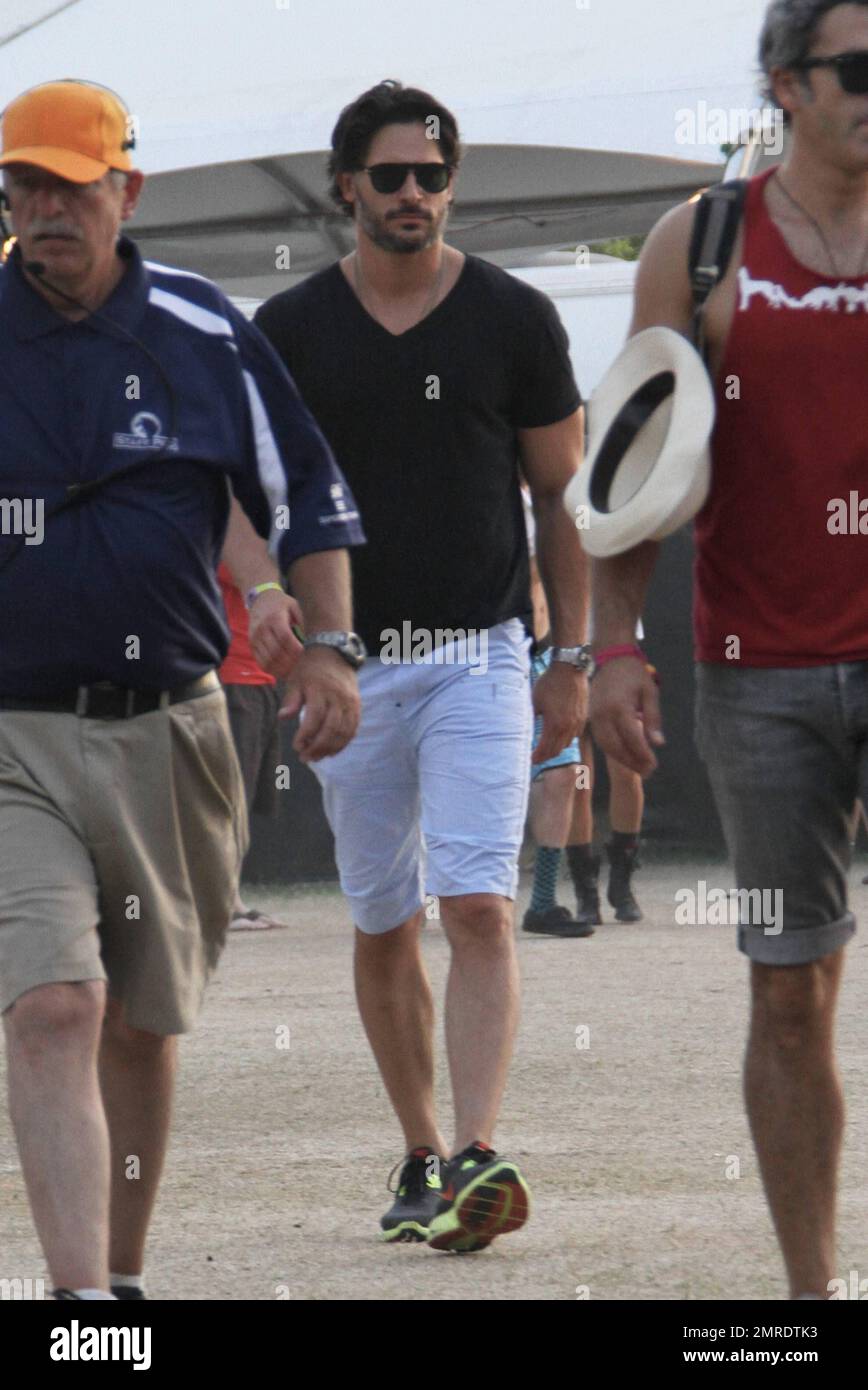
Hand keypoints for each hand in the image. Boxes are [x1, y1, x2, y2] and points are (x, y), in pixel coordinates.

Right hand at [248, 590, 304, 677]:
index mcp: (274, 618)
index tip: (303, 652)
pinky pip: (260, 662)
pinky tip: (281, 671)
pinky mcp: (251, 645)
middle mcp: (262, 628)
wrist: (260, 600)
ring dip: (281, 669)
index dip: (295, 649)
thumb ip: (302, 621)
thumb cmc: (281, 604)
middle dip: (289, 662)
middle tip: (300, 665)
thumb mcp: (294, 606)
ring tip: (292, 671)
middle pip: (276, 651)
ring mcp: (254, 638)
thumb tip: (311, 640)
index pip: (285, 637)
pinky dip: (271, 669)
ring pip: (267, 660)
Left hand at [279, 645, 360, 761]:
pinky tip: (331, 751)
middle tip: (305, 758)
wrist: (335, 653)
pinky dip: (343, 743)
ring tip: (317, 757)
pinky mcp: (357, 706)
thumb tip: (282, 718)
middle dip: (318, 747)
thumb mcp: (295, 680)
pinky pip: (353, 729)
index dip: (306, 735)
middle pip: (331, 728)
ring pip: (344, 731)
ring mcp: (350, 702)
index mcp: (319, 690)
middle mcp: (337, 697)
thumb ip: (291, 700)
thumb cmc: (310, 668)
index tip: (296, 746)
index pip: (314, 717)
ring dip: (330, 748)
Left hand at [531, 662, 587, 765]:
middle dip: (546, 756)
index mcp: (554, 725)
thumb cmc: (549, 683)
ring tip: (547, 749)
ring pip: (567, 744)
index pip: (545, 749)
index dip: (537, 756)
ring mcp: (577, 722)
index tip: (530, 760)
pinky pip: (575, 735)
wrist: (569, 669)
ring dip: (557, 749)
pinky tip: (560, 737)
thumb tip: (526, 731)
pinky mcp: (583, 716)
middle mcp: (568, 727)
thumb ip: (532, 719)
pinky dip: (566, 739)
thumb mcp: (534, 702)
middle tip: (537, 758)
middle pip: (557, 750)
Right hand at [588, 658, 663, 776]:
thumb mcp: (650, 693)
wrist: (612, 659)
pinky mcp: (590, 717)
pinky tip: (625, 755)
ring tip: (638, 767)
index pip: (632, 738)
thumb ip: (653, 719)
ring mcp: (594, 716)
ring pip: (606, 746)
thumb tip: (658, 744)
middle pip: (616, 746)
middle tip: (647, 771)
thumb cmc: (635, 675)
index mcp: (619, 707)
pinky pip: (600, 739)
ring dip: (622, 759)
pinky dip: (612, 750)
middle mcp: (603, 714)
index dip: (643, 754)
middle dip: (632, 762)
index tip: (654, 765)